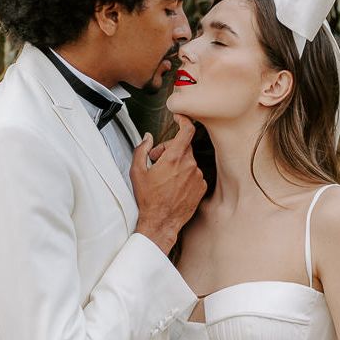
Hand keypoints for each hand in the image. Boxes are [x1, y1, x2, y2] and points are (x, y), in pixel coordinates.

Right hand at [131, 114, 205, 253]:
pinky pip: (194, 174)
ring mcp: (197, 176)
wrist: (161, 222)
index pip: (187, 130)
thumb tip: (147, 138)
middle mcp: (189, 165)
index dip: (184, 120)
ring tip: (165, 177)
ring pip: (189, 161)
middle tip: (157, 161)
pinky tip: (174, 186)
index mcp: (174, 158)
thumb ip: (141, 150)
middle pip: (183, 146)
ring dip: (178, 164)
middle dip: (170, 149)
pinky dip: (186, 175)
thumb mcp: (137, 172)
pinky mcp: (202, 187)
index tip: (180, 118)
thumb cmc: (148, 199)